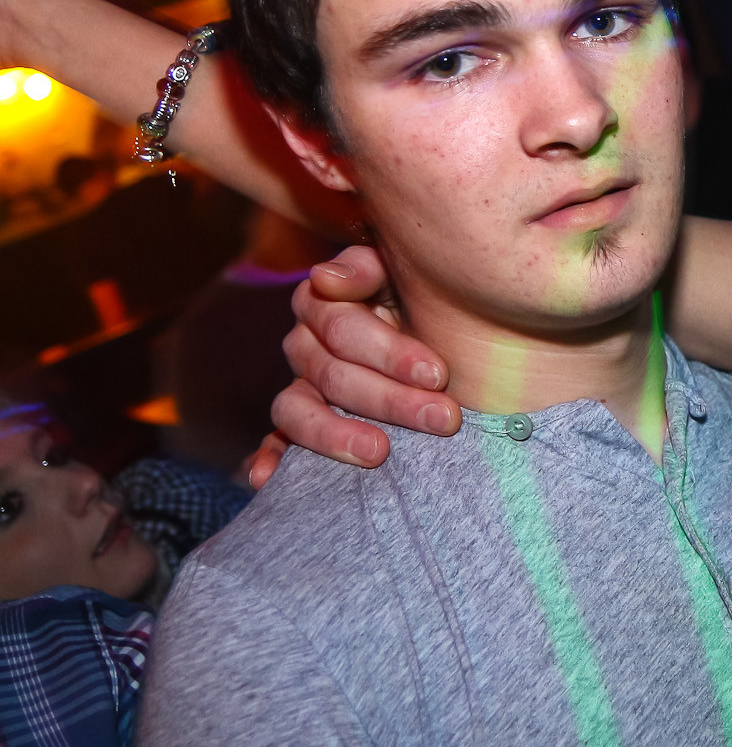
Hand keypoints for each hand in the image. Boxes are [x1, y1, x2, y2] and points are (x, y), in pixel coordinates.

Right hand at [275, 245, 459, 468]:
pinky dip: (267, 460)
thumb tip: (323, 278)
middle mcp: (307, 346)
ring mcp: (301, 388)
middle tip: (444, 418)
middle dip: (391, 399)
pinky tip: (267, 477)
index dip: (390, 352)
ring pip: (298, 410)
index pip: (342, 328)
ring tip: (379, 452)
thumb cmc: (427, 304)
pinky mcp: (297, 428)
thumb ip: (365, 269)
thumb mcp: (405, 275)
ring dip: (335, 434)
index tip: (438, 375)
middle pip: (332, 375)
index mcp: (326, 304)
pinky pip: (274, 443)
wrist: (450, 339)